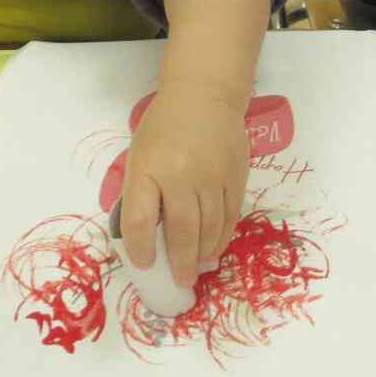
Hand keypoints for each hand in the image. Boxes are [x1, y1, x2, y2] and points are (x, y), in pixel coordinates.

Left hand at [119, 82, 249, 287]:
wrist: (204, 95)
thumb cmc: (163, 127)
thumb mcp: (140, 155)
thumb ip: (141, 192)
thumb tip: (148, 236)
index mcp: (148, 169)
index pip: (141, 220)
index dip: (141, 249)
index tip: (144, 264)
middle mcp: (180, 175)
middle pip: (181, 231)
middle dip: (180, 263)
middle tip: (181, 281)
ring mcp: (211, 177)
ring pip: (209, 228)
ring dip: (203, 254)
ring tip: (197, 271)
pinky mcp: (235, 177)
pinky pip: (230, 216)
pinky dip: (222, 237)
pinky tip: (215, 249)